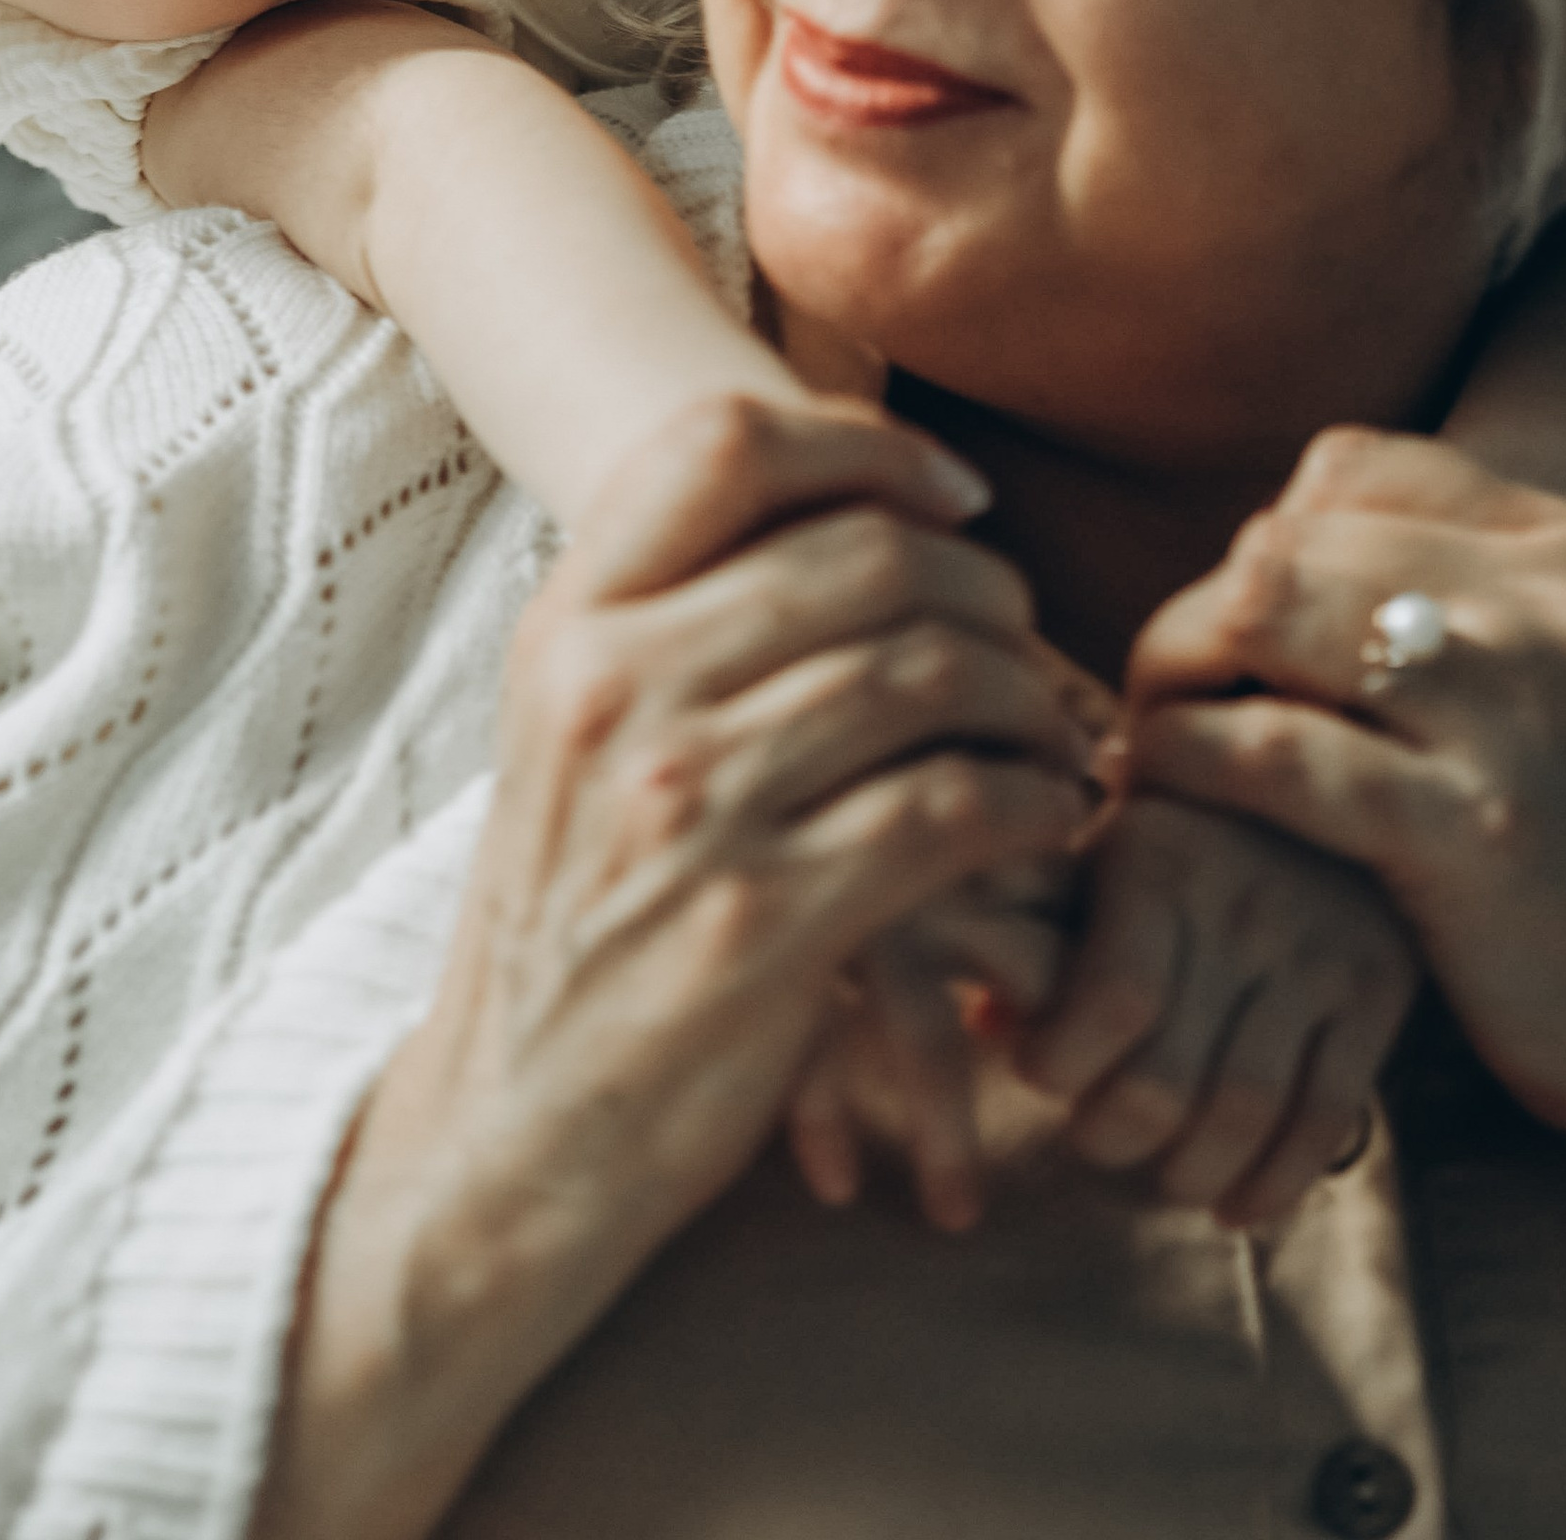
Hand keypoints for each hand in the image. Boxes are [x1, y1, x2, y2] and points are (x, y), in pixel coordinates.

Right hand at [256, 396, 1094, 1539]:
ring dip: (1026, 696)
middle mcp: (615, 687)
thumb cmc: (568, 914)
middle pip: (860, 553)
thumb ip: (663, 620)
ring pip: (924, 674)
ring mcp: (688, 802)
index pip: (721, 443)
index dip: (863, 446)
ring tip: (1055, 733)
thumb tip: (833, 510)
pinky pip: (949, 810)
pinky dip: (1026, 801)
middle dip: (985, 583)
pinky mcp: (766, 922)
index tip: (953, 494)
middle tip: (1029, 635)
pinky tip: (1042, 818)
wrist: (510, 1122)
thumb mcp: (565, 733)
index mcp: (566, 623)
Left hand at [1018, 789, 1416, 1219]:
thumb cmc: (1164, 829)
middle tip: (1095, 1136)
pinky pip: (1325, 1117)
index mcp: (1156, 855)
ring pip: (1246, 1109)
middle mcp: (1242, 900)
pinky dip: (1273, 1183)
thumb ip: (1032, 928)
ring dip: (1188, 1169)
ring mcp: (1319, 948)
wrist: (1308, 771)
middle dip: (1114, 1134)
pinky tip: (1231, 1204)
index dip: (1064, 1065)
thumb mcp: (1092, 848)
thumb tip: (983, 1027)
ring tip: (1159, 1171)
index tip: (1038, 1073)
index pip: (1114, 1000)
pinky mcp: (1377, 988)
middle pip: (1172, 1076)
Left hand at [1127, 427, 1565, 1128]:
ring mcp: (1504, 711)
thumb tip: (1264, 567)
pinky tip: (1164, 783)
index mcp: (1552, 558)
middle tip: (1166, 702)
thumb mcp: (1547, 689)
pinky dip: (1185, 754)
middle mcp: (1535, 608)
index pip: (1348, 476)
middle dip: (1195, 618)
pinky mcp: (1474, 833)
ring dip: (1168, 671)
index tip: (1235, 641)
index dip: (1260, 552)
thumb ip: (1450, 614)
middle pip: (1284, 543)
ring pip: (1262, 610)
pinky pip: (1275, 752)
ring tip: (1152, 744)